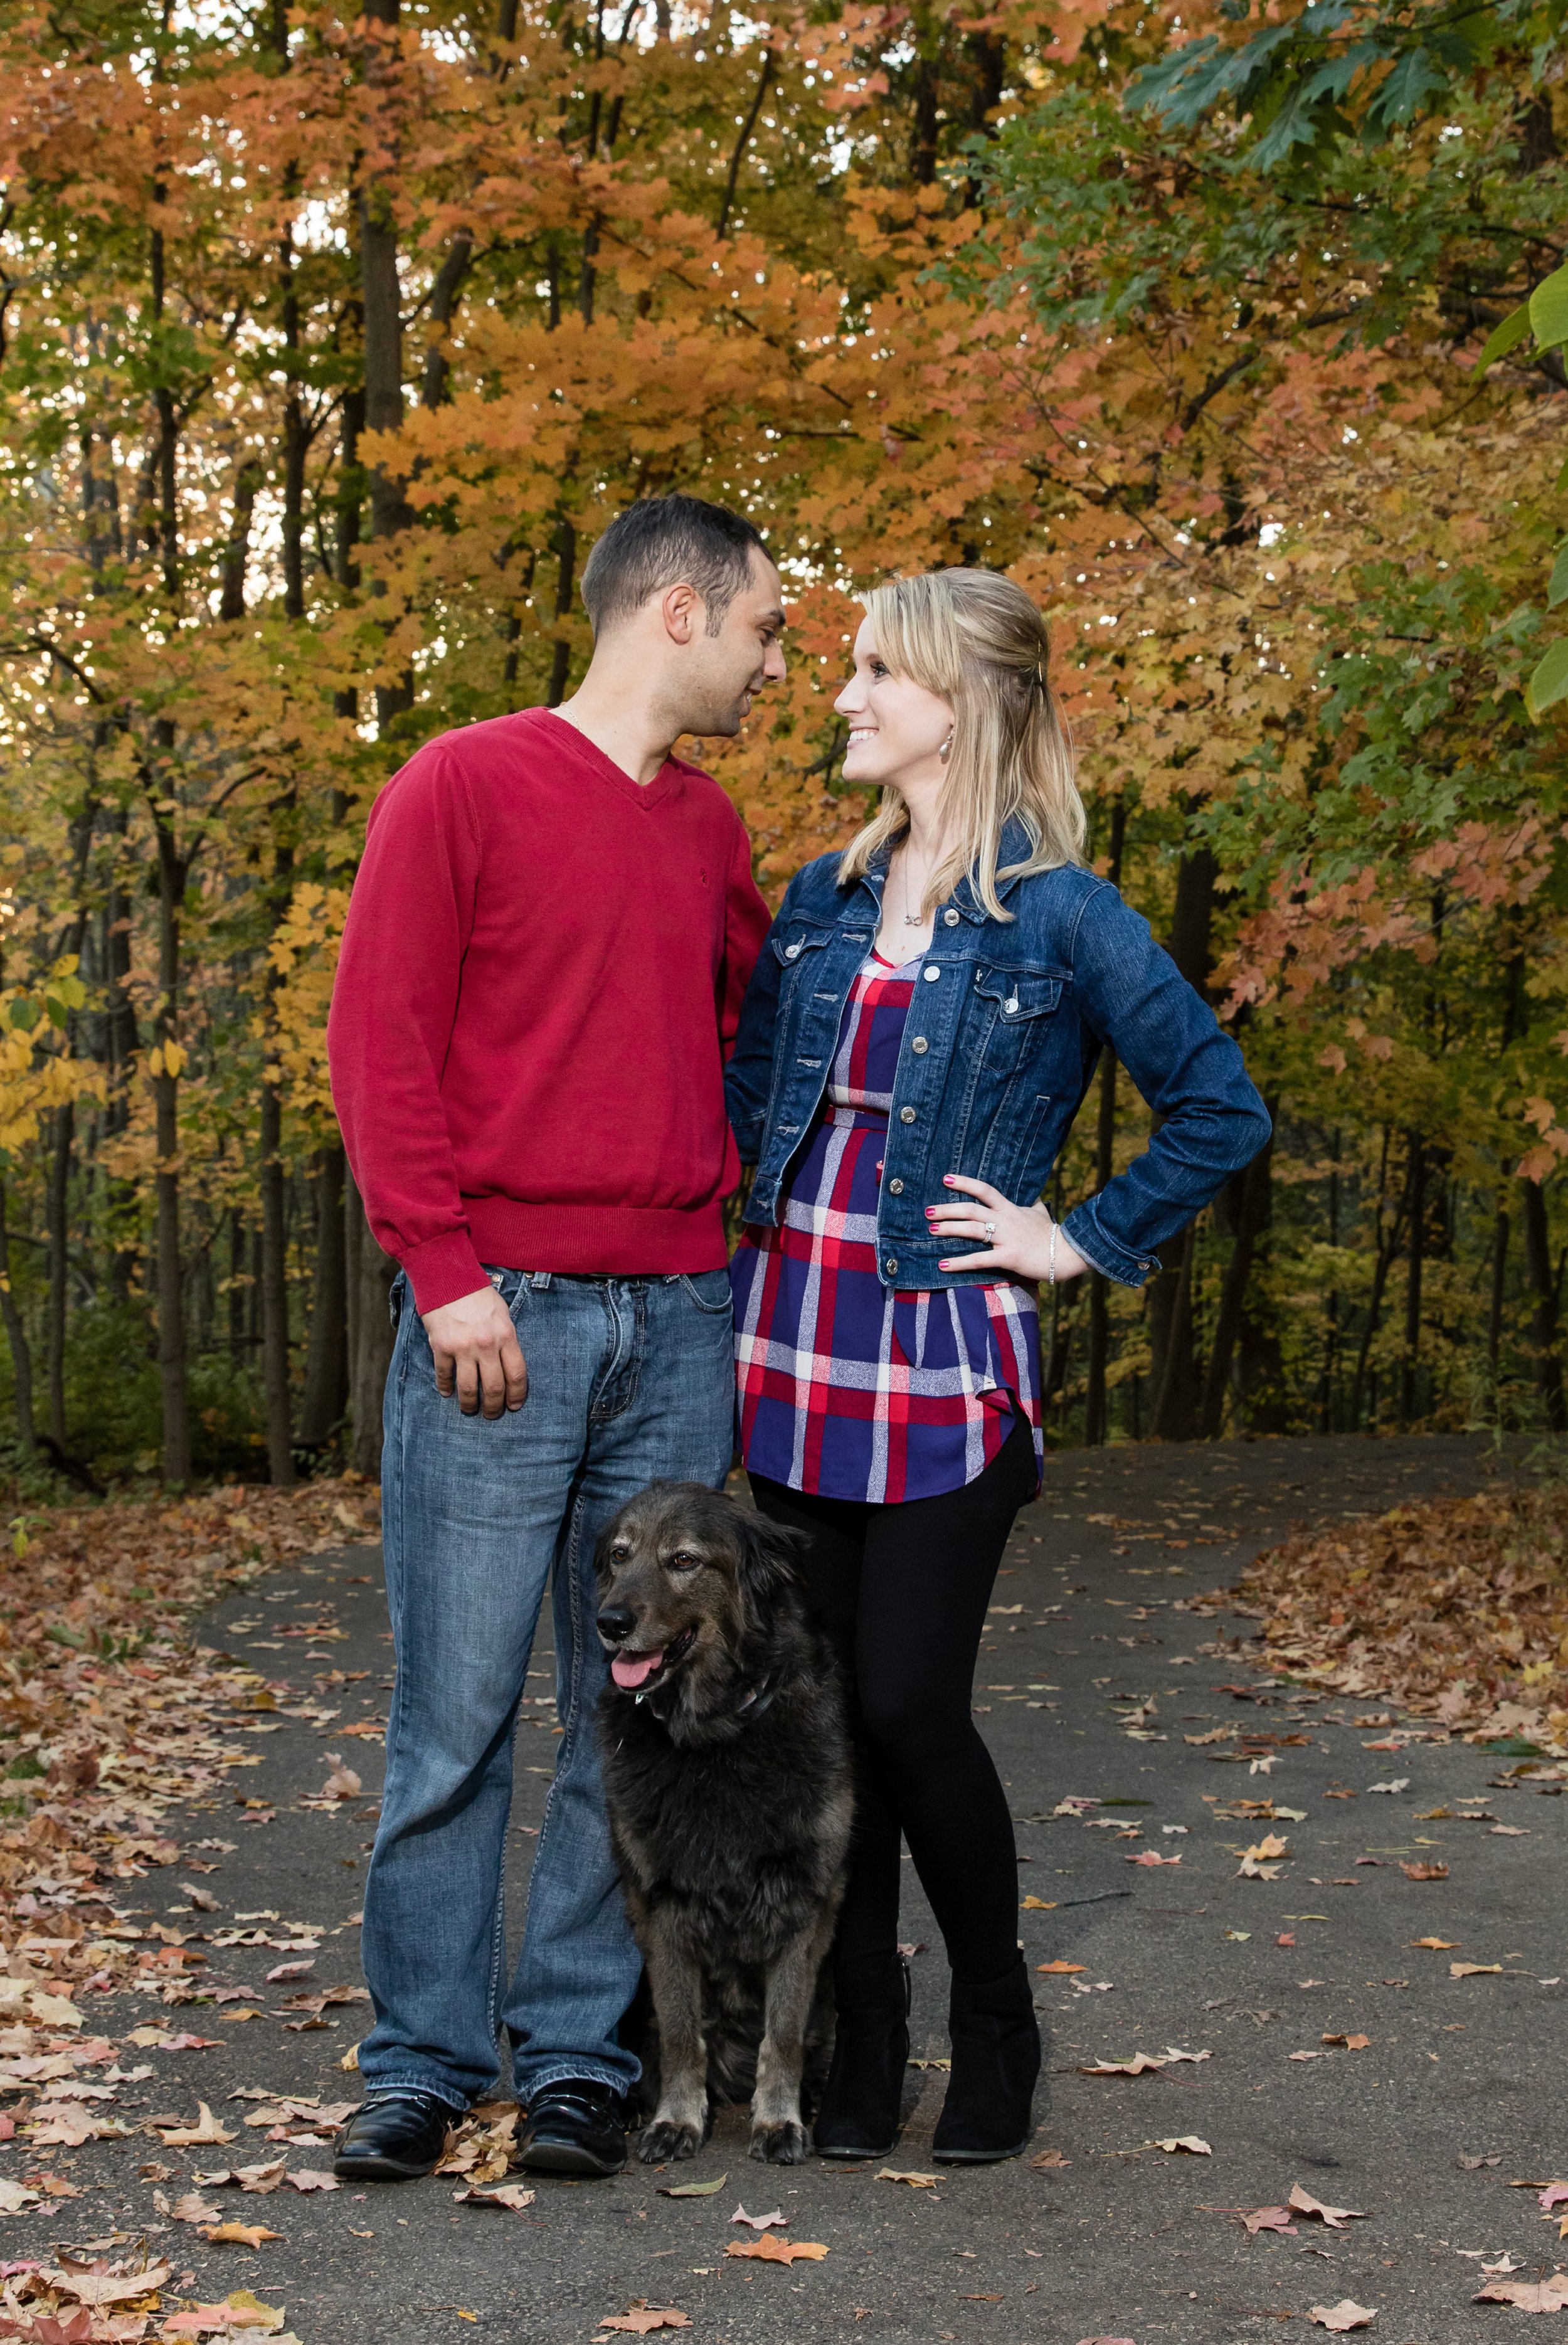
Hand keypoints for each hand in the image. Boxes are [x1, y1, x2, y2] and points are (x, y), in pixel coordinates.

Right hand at [422, 1285, 528, 1417]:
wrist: (448, 1278)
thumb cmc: (479, 1296)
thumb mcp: (502, 1315)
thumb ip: (506, 1340)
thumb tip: (507, 1367)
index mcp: (506, 1336)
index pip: (516, 1375)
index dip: (517, 1395)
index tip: (514, 1406)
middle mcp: (486, 1345)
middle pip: (494, 1388)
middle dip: (494, 1407)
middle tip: (492, 1414)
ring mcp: (462, 1348)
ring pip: (468, 1388)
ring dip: (470, 1405)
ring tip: (470, 1410)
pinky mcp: (441, 1347)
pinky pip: (444, 1375)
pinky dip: (446, 1387)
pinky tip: (447, 1393)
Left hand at [926, 1175, 1089, 1284]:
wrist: (1067, 1253)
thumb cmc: (1051, 1234)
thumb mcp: (1041, 1214)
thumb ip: (1033, 1205)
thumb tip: (1034, 1198)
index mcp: (1010, 1209)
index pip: (985, 1190)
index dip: (965, 1183)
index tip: (946, 1178)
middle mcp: (1006, 1220)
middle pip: (972, 1210)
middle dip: (948, 1209)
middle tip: (927, 1210)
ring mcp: (1007, 1238)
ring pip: (973, 1230)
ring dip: (950, 1229)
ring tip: (932, 1229)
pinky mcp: (1009, 1257)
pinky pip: (980, 1259)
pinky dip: (960, 1262)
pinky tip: (943, 1264)